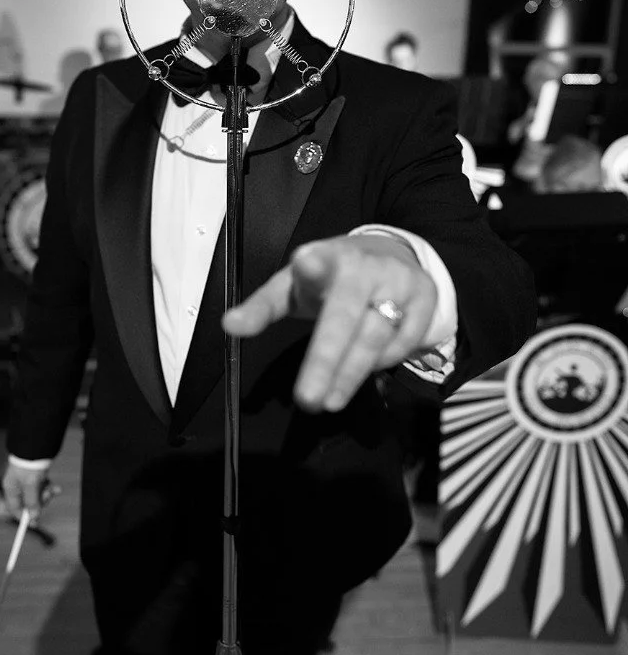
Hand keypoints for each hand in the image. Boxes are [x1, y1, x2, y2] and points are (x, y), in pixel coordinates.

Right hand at [2, 461, 59, 522]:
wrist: (37, 445)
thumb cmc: (30, 464)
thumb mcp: (31, 485)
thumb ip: (32, 501)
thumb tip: (34, 517)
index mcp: (11, 488)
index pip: (15, 508)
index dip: (24, 517)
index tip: (35, 523)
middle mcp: (17, 486)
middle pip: (28, 502)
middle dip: (40, 502)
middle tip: (48, 497)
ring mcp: (27, 481)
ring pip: (37, 495)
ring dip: (46, 494)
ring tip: (53, 489)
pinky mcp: (35, 476)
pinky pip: (42, 487)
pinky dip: (49, 488)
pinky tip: (56, 488)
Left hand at [222, 234, 437, 412]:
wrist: (392, 253)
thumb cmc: (331, 277)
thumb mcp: (293, 286)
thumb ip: (262, 307)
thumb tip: (229, 326)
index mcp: (326, 257)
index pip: (318, 260)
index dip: (313, 266)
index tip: (306, 264)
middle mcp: (365, 266)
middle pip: (346, 317)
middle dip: (326, 360)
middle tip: (307, 399)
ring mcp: (399, 281)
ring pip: (375, 336)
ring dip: (350, 374)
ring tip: (326, 401)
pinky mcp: (425, 298)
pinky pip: (403, 342)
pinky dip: (381, 364)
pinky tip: (358, 376)